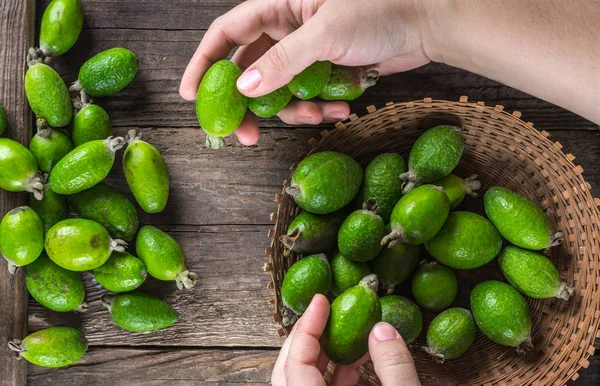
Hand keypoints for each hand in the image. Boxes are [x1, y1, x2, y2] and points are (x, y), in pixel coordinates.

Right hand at [180, 0, 433, 144]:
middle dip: (249, 105)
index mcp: (278, 6)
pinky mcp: (327, 70)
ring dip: (295, 111)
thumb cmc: (379, 11)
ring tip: (321, 115)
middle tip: (247, 136)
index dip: (204, 63)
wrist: (428, 23)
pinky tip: (343, 106)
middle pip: (249, 71)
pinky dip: (320, 107)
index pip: (227, 33)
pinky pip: (309, 96)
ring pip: (281, 91)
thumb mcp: (326, 33)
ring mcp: (307, 52)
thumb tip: (244, 89)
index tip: (189, 95)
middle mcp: (286, 28)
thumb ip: (283, 61)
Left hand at [271, 294, 427, 385]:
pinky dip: (342, 371)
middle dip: (304, 337)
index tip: (320, 300)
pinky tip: (361, 353)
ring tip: (344, 323)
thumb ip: (395, 369)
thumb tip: (382, 328)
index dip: (306, 329)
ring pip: (308, 383)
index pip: (296, 367)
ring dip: (325, 353)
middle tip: (322, 308)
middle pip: (289, 374)